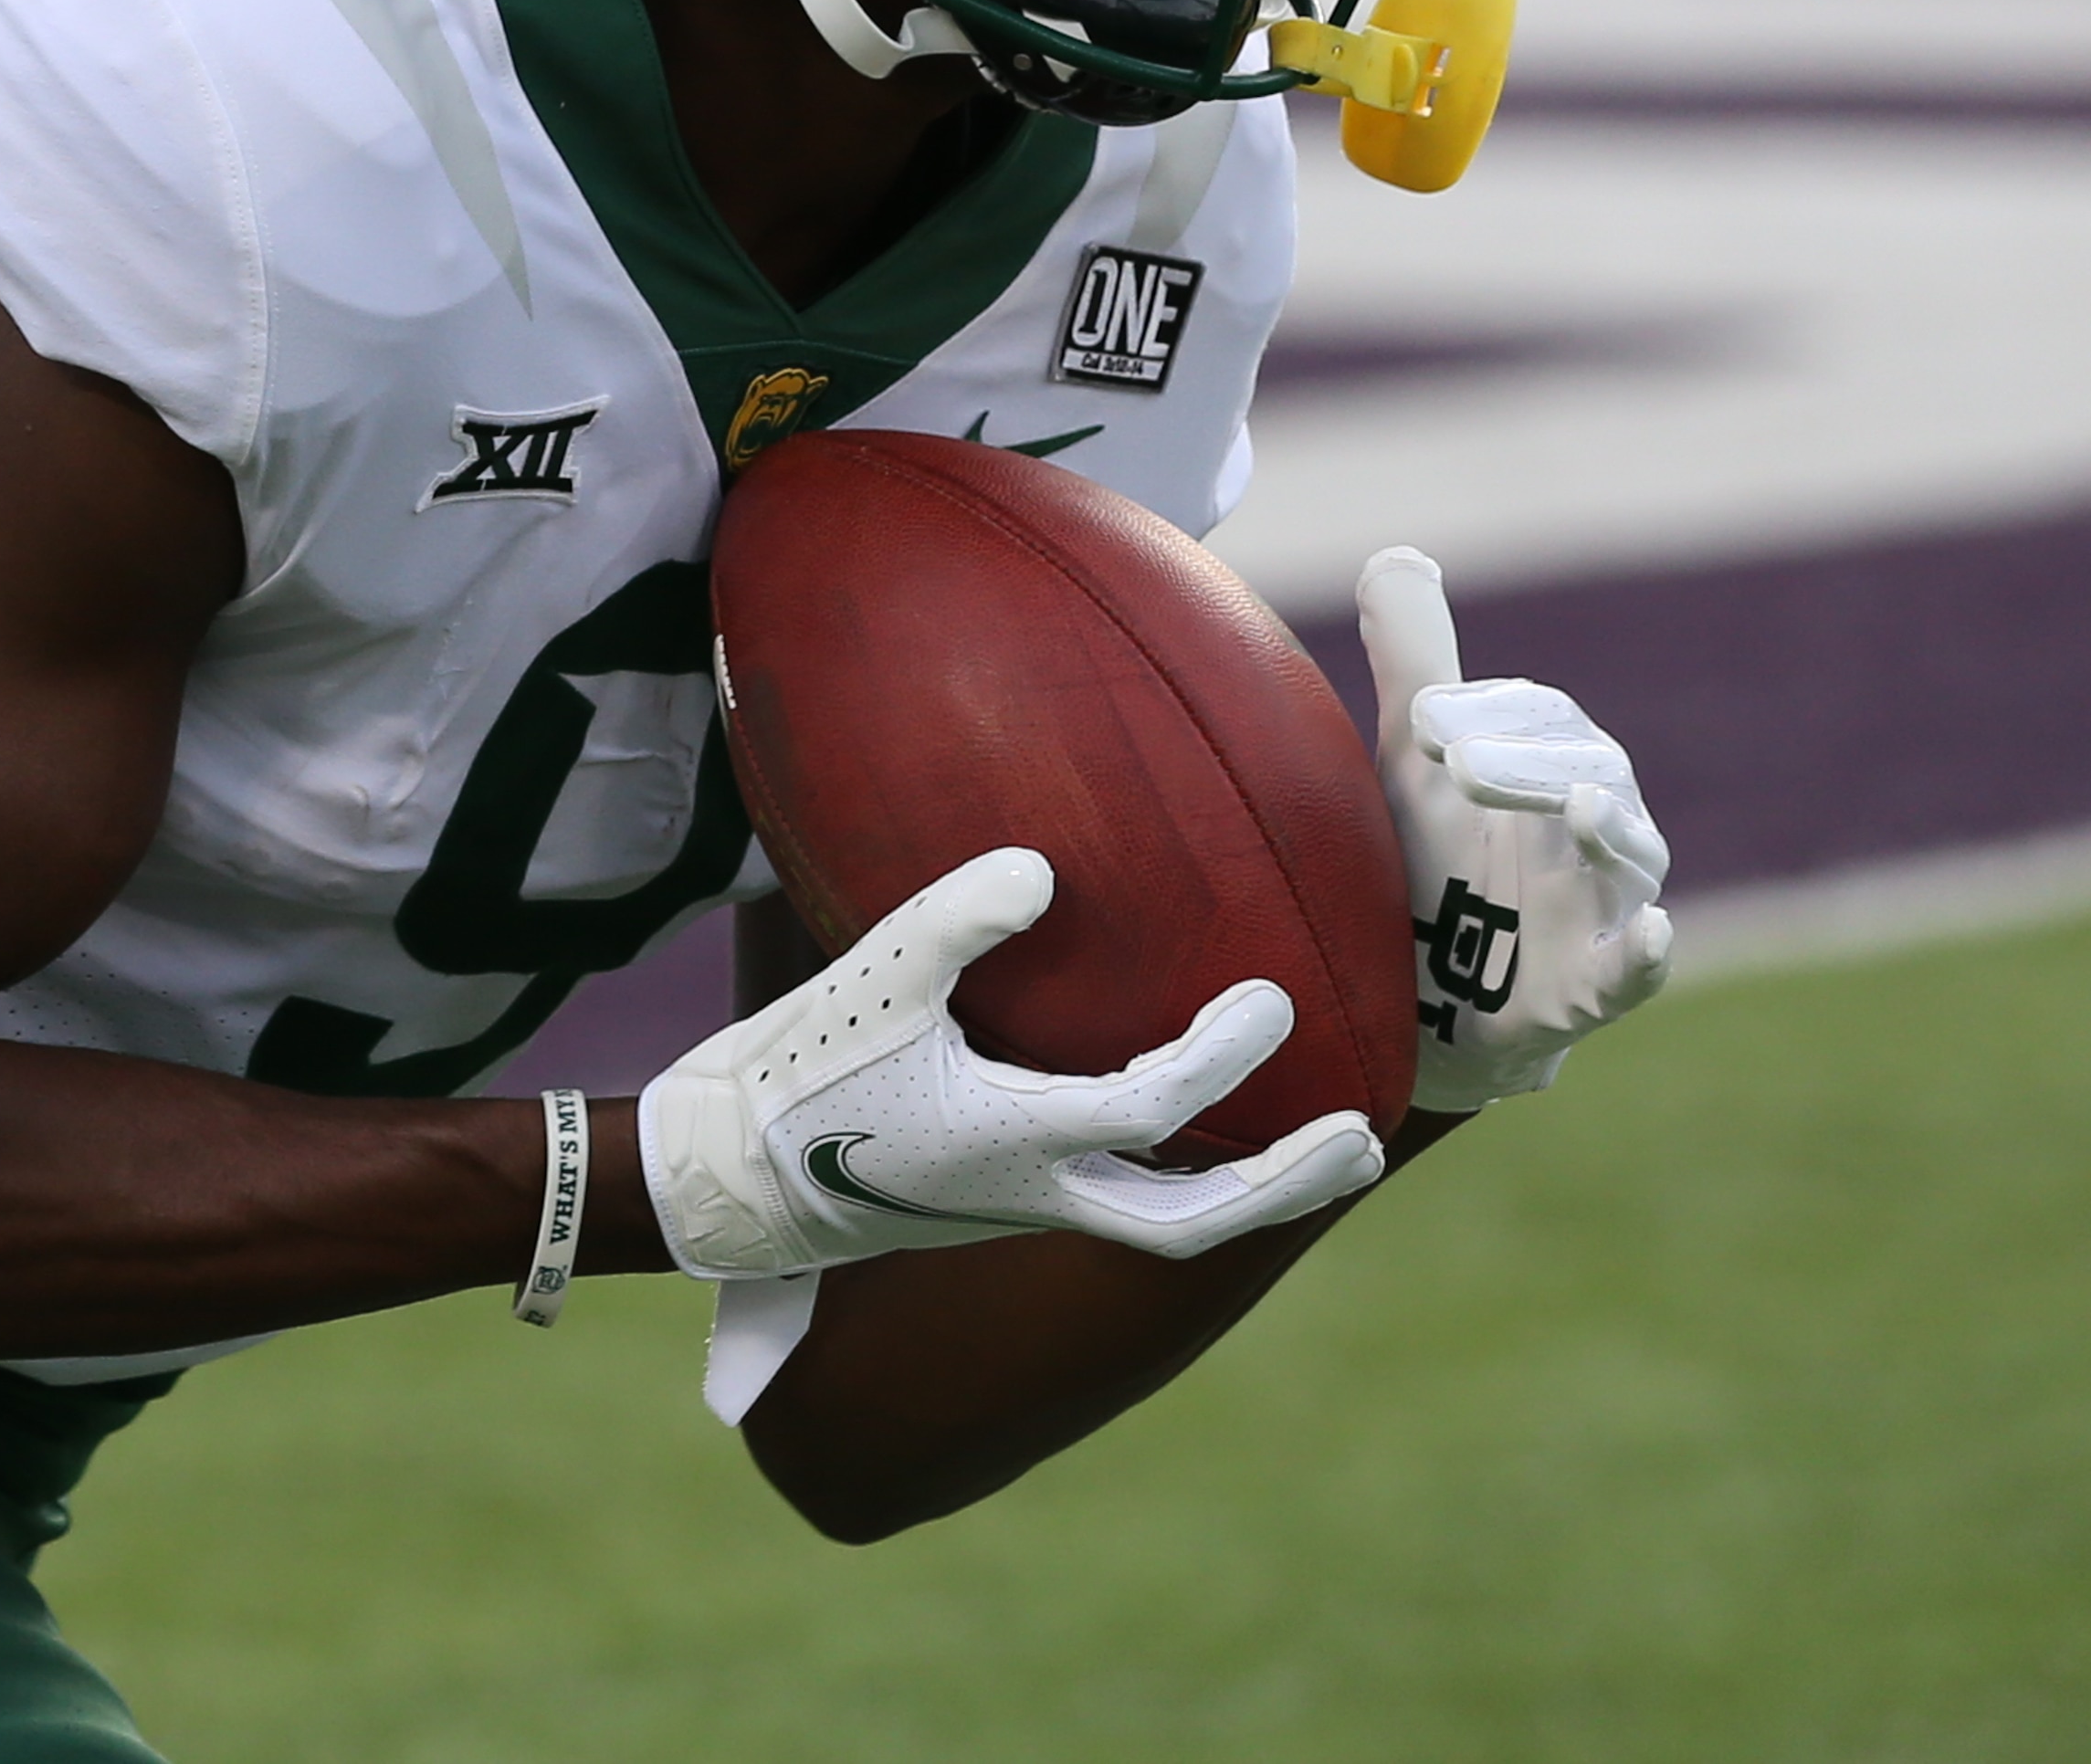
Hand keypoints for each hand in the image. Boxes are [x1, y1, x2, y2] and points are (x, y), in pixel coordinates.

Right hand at [638, 848, 1386, 1279]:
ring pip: (1161, 1224)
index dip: (1223, 1055)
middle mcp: (1032, 1195)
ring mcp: (1020, 1210)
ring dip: (1248, 1191)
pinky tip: (1199, 1123)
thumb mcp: (866, 980)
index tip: (1274, 997)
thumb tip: (1042, 867)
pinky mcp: (1000, 1203)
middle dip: (1284, 1188)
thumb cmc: (791, 1074)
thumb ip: (953, 920)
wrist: (726, 1180)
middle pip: (1191, 1222)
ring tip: (1323, 1151)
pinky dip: (1181, 1168)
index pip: (1150, 1108)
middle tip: (1364, 1143)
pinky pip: (1117, 1196)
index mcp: (1010, 1143)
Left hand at [1357, 546, 1675, 1111]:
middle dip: (1532, 764)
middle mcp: (1590, 832)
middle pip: (1593, 776)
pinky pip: (1634, 972)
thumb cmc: (1431, 864)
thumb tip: (1396, 555)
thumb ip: (1414, 660)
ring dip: (1609, 831)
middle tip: (1459, 766)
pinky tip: (1654, 932)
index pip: (1543, 721)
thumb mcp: (1413, 760)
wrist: (1420, 1001)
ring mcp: (1596, 912)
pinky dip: (1647, 953)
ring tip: (1581, 804)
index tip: (1422, 724)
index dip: (1490, 714)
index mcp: (1551, 767)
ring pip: (1630, 861)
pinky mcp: (1588, 989)